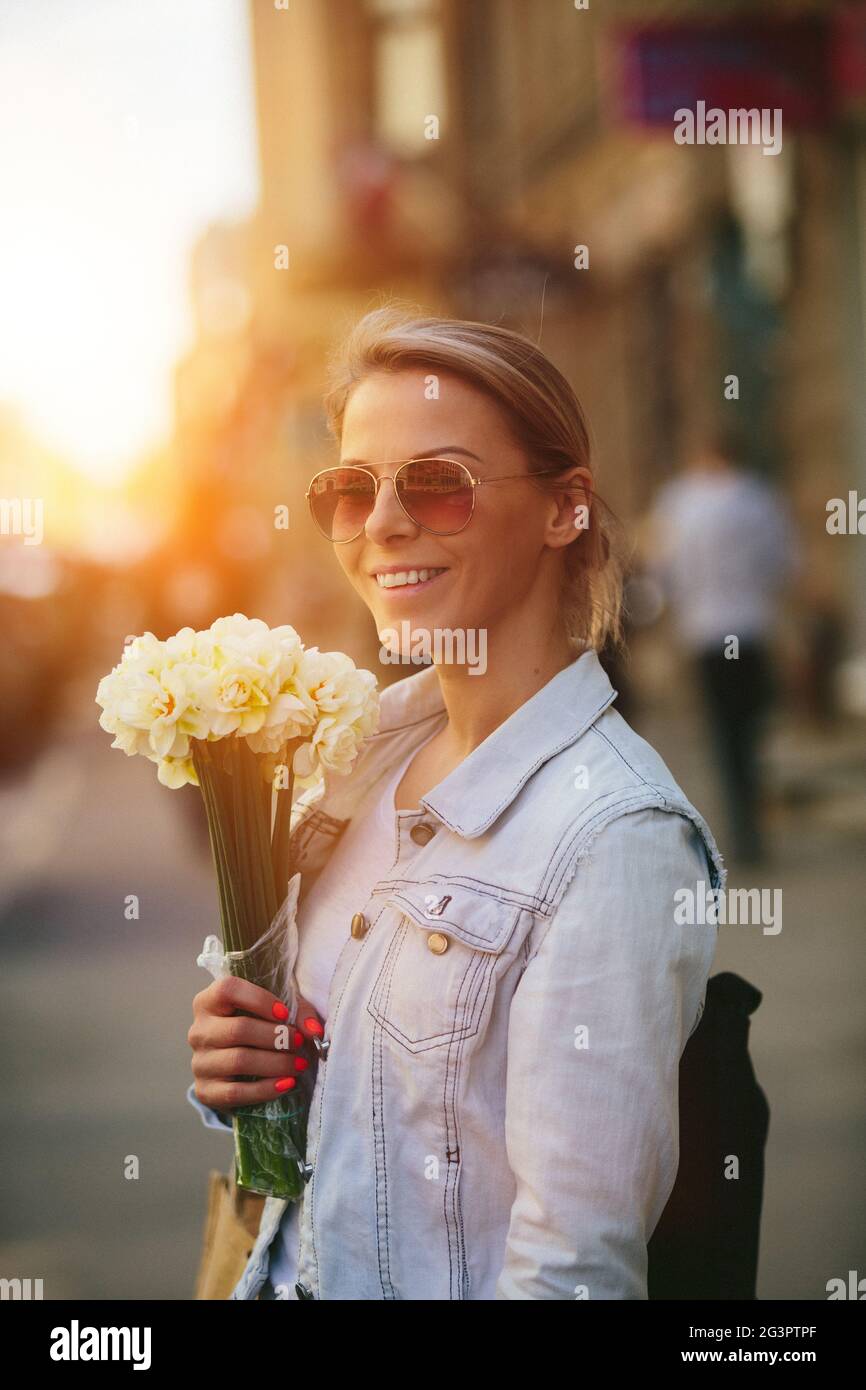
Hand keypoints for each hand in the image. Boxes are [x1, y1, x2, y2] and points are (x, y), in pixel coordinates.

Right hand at [189, 976, 323, 1113]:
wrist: (238, 1066)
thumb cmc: (259, 1026)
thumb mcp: (277, 1010)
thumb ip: (298, 1013)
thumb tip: (313, 1031)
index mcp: (209, 1001)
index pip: (228, 990)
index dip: (259, 1000)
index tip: (284, 1013)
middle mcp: (199, 1030)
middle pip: (238, 1030)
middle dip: (275, 1037)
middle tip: (298, 1043)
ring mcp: (199, 1062)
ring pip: (238, 1061)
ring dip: (275, 1064)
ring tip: (299, 1065)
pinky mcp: (205, 1090)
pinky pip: (235, 1092)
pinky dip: (265, 1089)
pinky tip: (286, 1084)